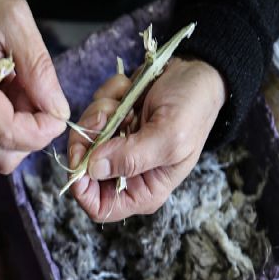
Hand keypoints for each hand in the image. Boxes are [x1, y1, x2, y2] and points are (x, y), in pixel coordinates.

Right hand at [0, 0, 69, 173]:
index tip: (59, 109)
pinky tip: (12, 93)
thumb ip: (39, 69)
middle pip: (4, 155)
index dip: (42, 130)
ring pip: (1, 154)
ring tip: (23, 88)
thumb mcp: (17, 18)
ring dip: (24, 130)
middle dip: (34, 134)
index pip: (7, 134)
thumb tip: (58, 112)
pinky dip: (14, 125)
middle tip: (40, 95)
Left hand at [68, 57, 226, 221]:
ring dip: (98, 114)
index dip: (82, 188)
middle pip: (83, 170)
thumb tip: (93, 170)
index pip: (100, 208)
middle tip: (103, 117)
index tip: (81, 158)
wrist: (198, 71)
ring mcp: (116, 147)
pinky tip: (127, 92)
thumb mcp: (169, 136)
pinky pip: (91, 114)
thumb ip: (131, 157)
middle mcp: (127, 173)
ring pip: (83, 139)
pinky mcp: (111, 123)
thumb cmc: (193, 108)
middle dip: (87, 140)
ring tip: (123, 103)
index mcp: (144, 190)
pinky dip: (105, 97)